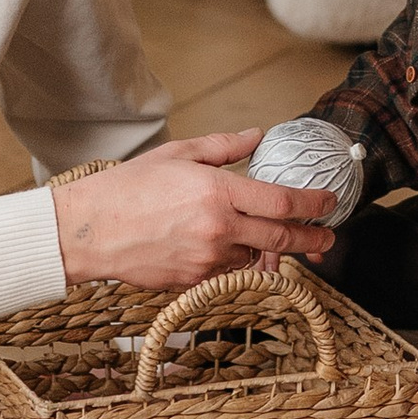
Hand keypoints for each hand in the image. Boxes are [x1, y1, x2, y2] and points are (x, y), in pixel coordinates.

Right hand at [53, 132, 334, 288]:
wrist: (88, 231)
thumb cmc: (128, 187)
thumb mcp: (178, 154)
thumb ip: (224, 147)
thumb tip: (257, 136)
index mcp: (217, 192)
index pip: (282, 202)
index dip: (314, 204)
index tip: (330, 203)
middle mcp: (218, 229)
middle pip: (281, 239)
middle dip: (311, 240)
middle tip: (327, 238)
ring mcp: (206, 260)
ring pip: (254, 258)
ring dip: (265, 250)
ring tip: (269, 240)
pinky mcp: (192, 282)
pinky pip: (226, 273)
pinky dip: (233, 261)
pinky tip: (224, 248)